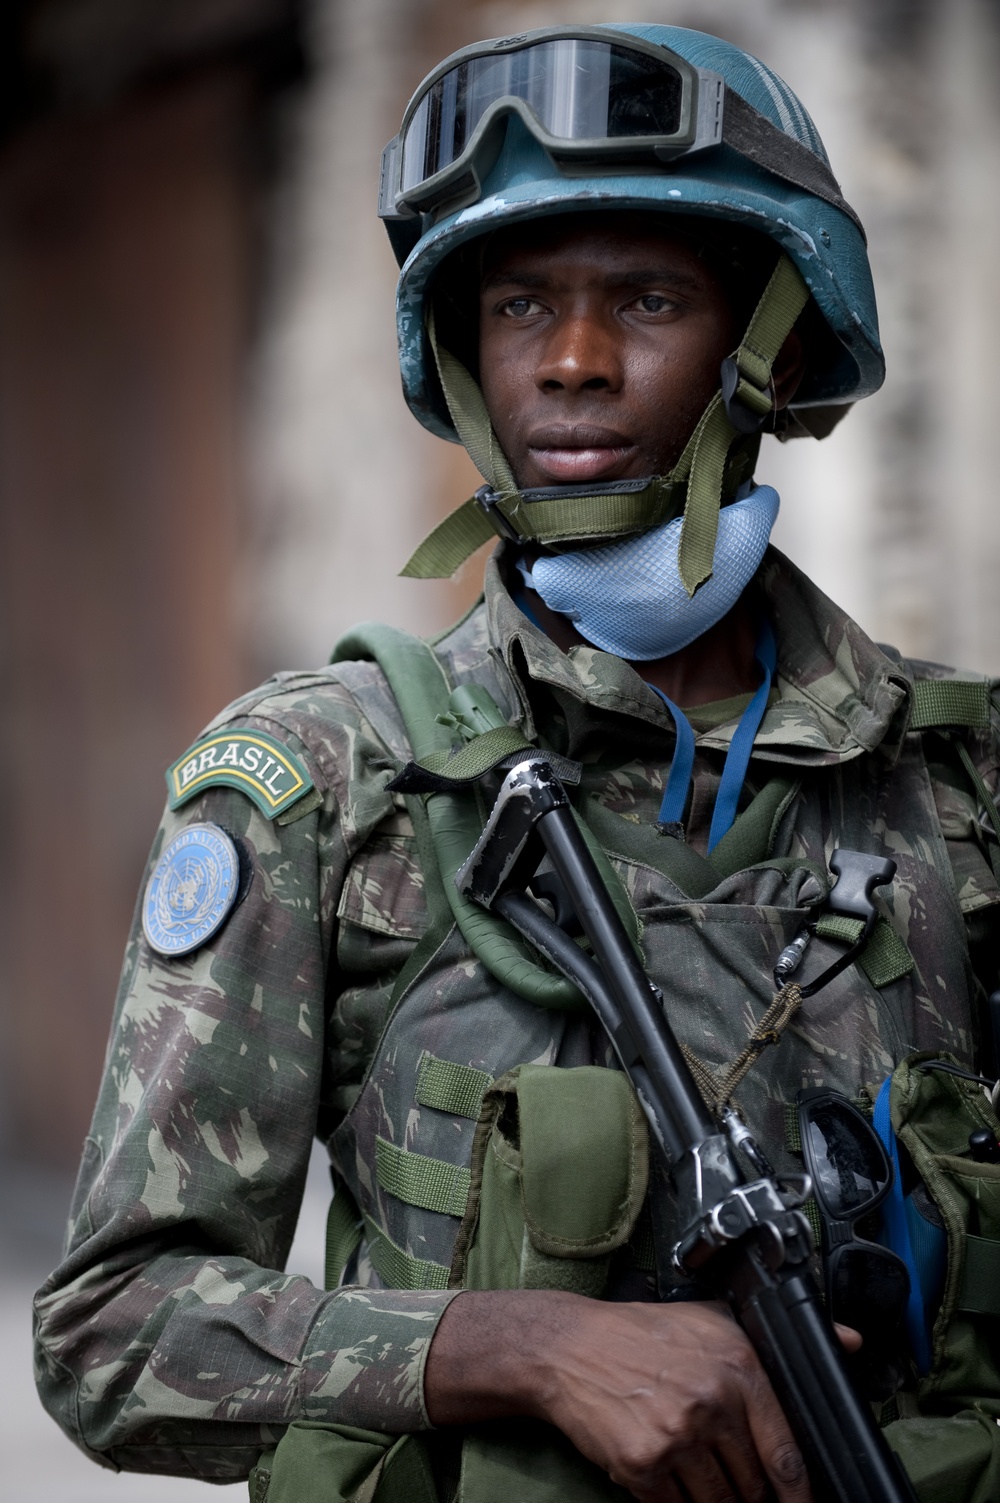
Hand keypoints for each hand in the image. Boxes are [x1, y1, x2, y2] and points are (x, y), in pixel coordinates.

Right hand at [426, 1291, 812, 1501]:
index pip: (788, 1455)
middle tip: (731, 1476)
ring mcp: (677, 1437)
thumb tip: (851, 1343)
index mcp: (738, 1367)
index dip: (800, 1494)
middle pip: (755, 1487)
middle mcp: (712, 1403)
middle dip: (749, 1492)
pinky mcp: (643, 1466)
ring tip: (694, 1470)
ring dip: (713, 1499)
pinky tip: (665, 1473)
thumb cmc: (643, 1335)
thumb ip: (780, 1340)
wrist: (569, 1347)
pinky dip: (676, 1502)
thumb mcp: (714, 1320)